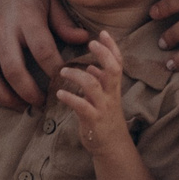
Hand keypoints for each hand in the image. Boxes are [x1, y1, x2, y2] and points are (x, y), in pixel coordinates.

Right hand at [0, 0, 92, 107]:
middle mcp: (2, 27)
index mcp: (26, 15)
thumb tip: (84, 41)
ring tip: (20, 105)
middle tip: (42, 103)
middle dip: (29, 92)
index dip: (55, 71)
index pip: (43, 50)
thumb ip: (64, 22)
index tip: (64, 81)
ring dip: (3, 97)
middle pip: (13, 69)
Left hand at [55, 30, 127, 149]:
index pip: (118, 62)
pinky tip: (60, 93)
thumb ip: (100, 82)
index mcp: (113, 87)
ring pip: (94, 85)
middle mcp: (111, 94)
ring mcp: (103, 107)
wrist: (112, 147)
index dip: (112, 47)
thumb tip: (93, 66)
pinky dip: (70, 98)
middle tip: (91, 42)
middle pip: (113, 69)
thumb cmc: (106, 119)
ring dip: (78, 75)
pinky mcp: (93, 120)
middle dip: (104, 54)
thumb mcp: (106, 98)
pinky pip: (82, 106)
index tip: (102, 32)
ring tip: (63, 71)